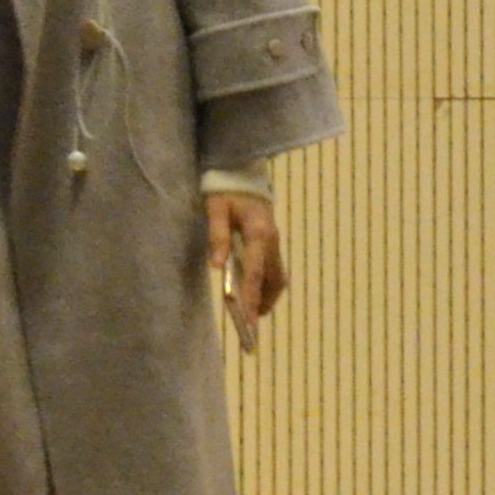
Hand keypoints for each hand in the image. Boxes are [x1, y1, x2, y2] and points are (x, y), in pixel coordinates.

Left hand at [207, 190, 285, 352]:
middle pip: (275, 280)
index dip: (252, 298)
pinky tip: (254, 291)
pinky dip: (266, 284)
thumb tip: (216, 267)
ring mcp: (274, 240)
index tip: (247, 321)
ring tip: (253, 312)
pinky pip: (274, 268)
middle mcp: (271, 240)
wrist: (240, 170)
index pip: (255, 273)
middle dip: (264, 302)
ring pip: (278, 276)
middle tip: (250, 323)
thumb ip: (217, 236)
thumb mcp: (216, 209)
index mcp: (258, 232)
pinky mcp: (271, 240)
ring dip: (267, 295)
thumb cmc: (225, 190)